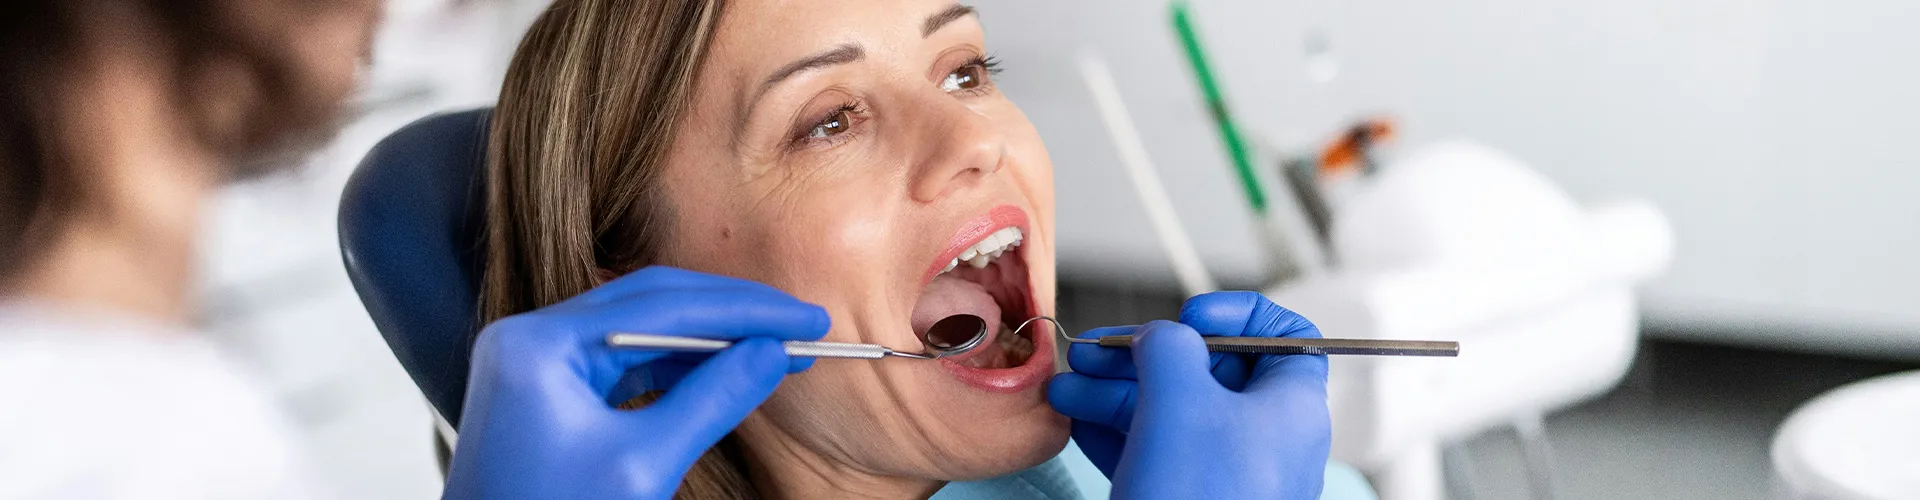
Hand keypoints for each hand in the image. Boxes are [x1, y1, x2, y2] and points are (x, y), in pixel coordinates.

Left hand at [442, 266, 829, 499]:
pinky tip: (723, 372)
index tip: (808, 319)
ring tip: (774, 350)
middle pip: (652, 300)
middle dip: (731, 313)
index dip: (746, 309)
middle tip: (801, 326)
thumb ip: (712, 400)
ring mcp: (534, 364)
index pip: (663, 305)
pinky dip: (676, 366)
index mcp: (539, 346)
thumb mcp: (643, 467)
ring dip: (709, 339)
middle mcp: (529, 340)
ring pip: (641, 329)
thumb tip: (773, 354)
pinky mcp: (546, 391)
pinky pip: (622, 361)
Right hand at [1048, 291, 1330, 498]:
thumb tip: (1159, 337)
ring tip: (1069, 388)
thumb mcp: (1181, 398)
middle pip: (1209, 372)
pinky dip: (1118, 432)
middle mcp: (1266, 439)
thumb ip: (1169, 346)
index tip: (1191, 317)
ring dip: (1117, 393)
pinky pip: (1156, 453)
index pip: (1285, 337)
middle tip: (1099, 352)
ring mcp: (1228, 475)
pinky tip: (1080, 424)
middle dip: (1145, 358)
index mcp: (1290, 406)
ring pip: (1172, 413)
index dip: (1238, 316)